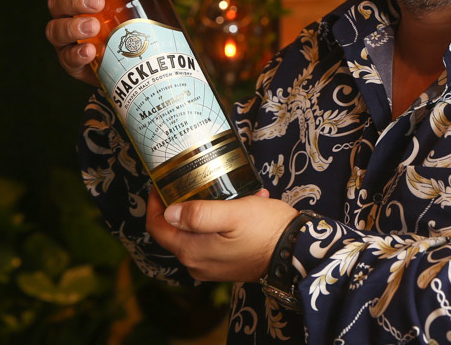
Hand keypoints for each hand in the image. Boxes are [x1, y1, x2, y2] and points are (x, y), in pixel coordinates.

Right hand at [43, 0, 158, 84]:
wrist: (148, 48)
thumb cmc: (137, 9)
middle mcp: (68, 11)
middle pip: (55, 0)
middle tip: (98, 3)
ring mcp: (69, 37)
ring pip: (55, 29)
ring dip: (73, 26)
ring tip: (94, 27)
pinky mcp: (75, 61)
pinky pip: (67, 58)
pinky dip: (77, 54)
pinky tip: (91, 50)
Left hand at [146, 189, 298, 282]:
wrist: (295, 253)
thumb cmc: (266, 229)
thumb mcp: (233, 213)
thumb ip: (198, 213)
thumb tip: (169, 212)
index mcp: (191, 250)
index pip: (156, 227)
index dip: (155, 204)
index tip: (162, 183)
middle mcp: (195, 263)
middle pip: (174, 231)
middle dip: (182, 204)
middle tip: (195, 181)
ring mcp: (210, 267)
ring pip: (194, 235)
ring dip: (205, 212)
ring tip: (228, 192)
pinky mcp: (225, 266)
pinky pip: (211, 241)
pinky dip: (220, 223)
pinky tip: (241, 208)